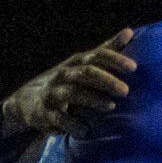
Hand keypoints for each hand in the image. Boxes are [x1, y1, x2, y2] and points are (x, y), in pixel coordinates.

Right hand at [2, 29, 137, 136]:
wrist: (27, 100)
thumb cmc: (67, 80)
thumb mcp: (84, 64)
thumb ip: (107, 51)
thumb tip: (130, 32)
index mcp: (77, 62)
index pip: (97, 56)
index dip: (115, 60)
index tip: (134, 67)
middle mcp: (64, 74)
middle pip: (86, 73)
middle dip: (106, 81)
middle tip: (126, 91)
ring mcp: (54, 94)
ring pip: (73, 94)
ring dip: (93, 100)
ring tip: (111, 107)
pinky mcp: (47, 114)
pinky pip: (60, 119)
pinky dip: (73, 125)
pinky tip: (86, 131)